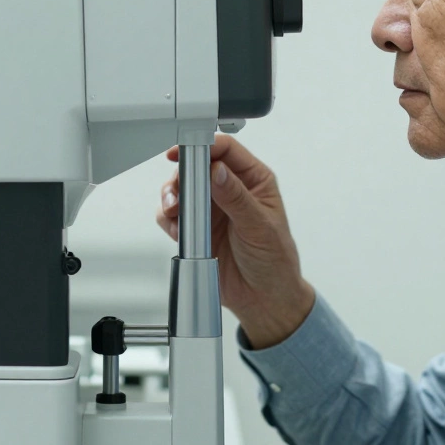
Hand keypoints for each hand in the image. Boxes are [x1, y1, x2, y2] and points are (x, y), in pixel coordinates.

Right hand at [156, 135, 315, 348]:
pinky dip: (169, 220)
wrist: (263, 299)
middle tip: (178, 191)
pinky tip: (179, 230)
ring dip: (172, 198)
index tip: (184, 151)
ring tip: (175, 211)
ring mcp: (212, 209)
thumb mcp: (259, 226)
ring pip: (181, 189)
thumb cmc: (274, 261)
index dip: (204, 145)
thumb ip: (236, 197)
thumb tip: (217, 171)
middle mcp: (230, 190)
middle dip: (183, 176)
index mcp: (254, 180)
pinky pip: (173, 215)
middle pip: (197, 166)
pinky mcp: (196, 228)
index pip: (226, 151)